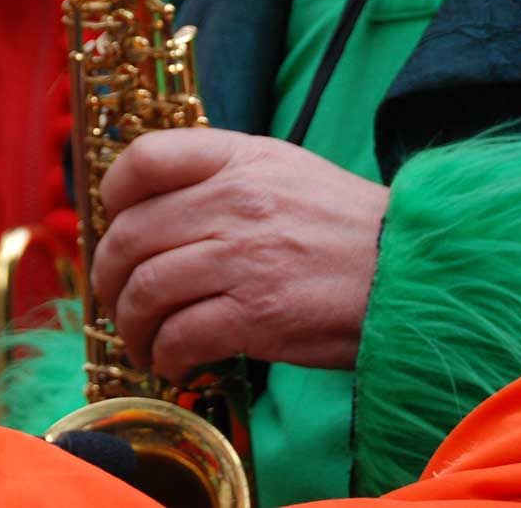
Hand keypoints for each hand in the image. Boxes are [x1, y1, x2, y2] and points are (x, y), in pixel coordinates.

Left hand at [92, 128, 388, 379]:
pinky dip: (166, 354)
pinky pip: (182, 336)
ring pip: (147, 289)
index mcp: (238, 159)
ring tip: (143, 339)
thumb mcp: (282, 171)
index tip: (113, 221)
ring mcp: (244, 257)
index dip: (113, 193)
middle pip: (131, 235)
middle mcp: (234, 201)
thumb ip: (218, 175)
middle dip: (108, 276)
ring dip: (131, 323)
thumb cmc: (342, 225)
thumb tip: (150, 207)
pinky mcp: (258, 314)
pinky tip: (174, 361)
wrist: (412, 271)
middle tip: (116, 298)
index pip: (145, 159)